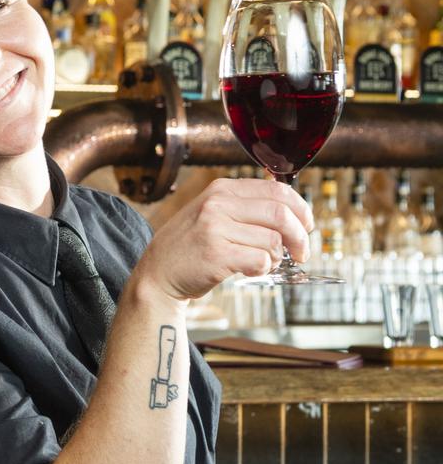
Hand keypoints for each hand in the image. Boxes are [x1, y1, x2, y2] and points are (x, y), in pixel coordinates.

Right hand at [130, 178, 313, 301]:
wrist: (157, 274)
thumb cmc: (190, 247)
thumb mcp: (212, 213)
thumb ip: (245, 205)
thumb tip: (292, 205)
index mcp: (221, 189)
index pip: (277, 190)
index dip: (301, 209)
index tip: (306, 226)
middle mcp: (218, 203)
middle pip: (281, 214)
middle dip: (300, 236)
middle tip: (301, 252)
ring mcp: (215, 228)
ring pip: (273, 241)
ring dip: (277, 257)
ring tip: (263, 262)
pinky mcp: (216, 254)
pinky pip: (260, 260)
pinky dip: (263, 268)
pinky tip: (250, 269)